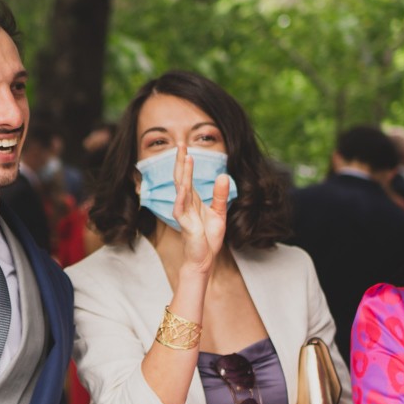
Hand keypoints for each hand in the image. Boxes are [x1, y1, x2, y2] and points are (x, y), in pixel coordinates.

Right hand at [172, 144, 230, 272]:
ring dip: (183, 173)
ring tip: (185, 157)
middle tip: (180, 143)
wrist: (204, 259)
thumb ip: (220, 195)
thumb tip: (223, 175)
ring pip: (182, 188)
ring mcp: (183, 213)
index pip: (187, 177)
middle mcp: (185, 203)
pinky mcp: (185, 224)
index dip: (186, 162)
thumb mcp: (219, 213)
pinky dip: (182, 196)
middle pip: (181, 178)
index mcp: (192, 200)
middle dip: (181, 161)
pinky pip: (182, 207)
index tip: (185, 145)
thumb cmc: (208, 238)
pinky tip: (183, 186)